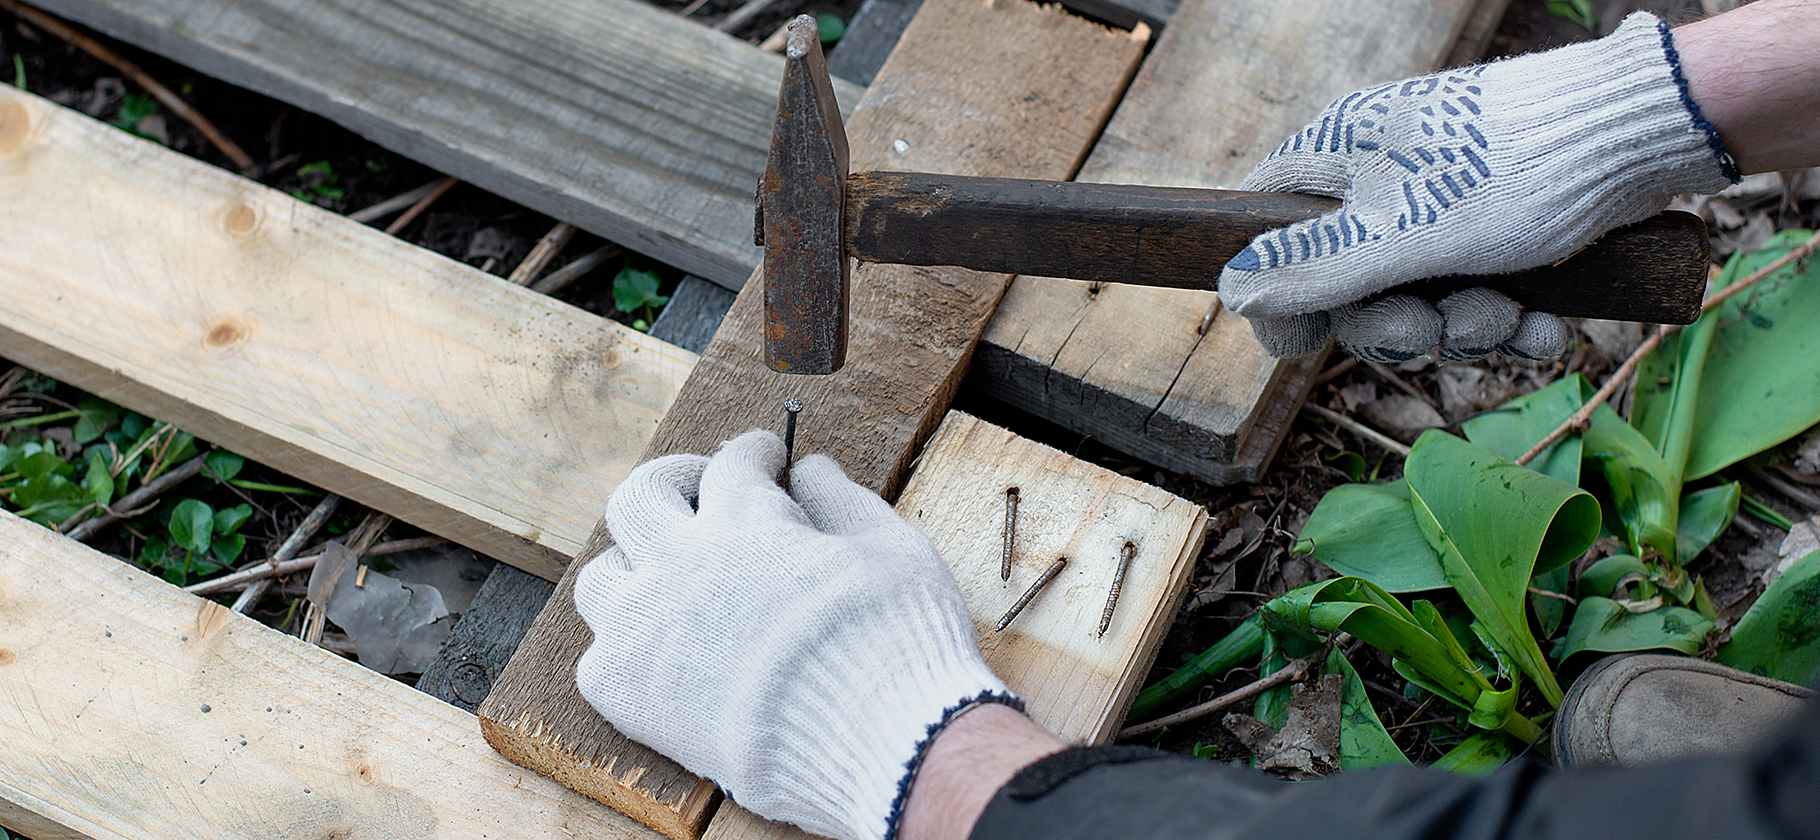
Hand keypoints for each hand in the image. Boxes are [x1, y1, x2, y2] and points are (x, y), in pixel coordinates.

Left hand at [573, 430, 1015, 839]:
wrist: (879, 745)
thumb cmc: (896, 642)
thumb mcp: (893, 547)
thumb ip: (842, 499)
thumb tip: (809, 471)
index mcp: (745, 518)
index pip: (731, 461)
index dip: (754, 455)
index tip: (767, 462)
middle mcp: (682, 562)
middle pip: (639, 497)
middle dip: (674, 485)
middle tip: (703, 496)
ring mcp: (647, 629)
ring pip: (601, 578)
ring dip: (635, 571)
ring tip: (671, 583)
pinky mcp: (631, 695)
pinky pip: (601, 657)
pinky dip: (630, 652)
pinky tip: (669, 657)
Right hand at [1216, 12, 1736, 361]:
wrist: (1643, 137)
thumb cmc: (1513, 173)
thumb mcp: (1399, 235)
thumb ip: (1312, 271)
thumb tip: (1231, 291)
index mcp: (1339, 156)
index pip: (1268, 227)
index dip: (1280, 292)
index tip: (1305, 342)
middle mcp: (1385, 177)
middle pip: (1351, 282)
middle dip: (1400, 324)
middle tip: (1436, 328)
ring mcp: (1444, 202)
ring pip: (1422, 296)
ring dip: (1467, 327)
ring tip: (1510, 314)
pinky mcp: (1500, 225)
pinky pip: (1478, 291)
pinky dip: (1510, 318)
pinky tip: (1544, 322)